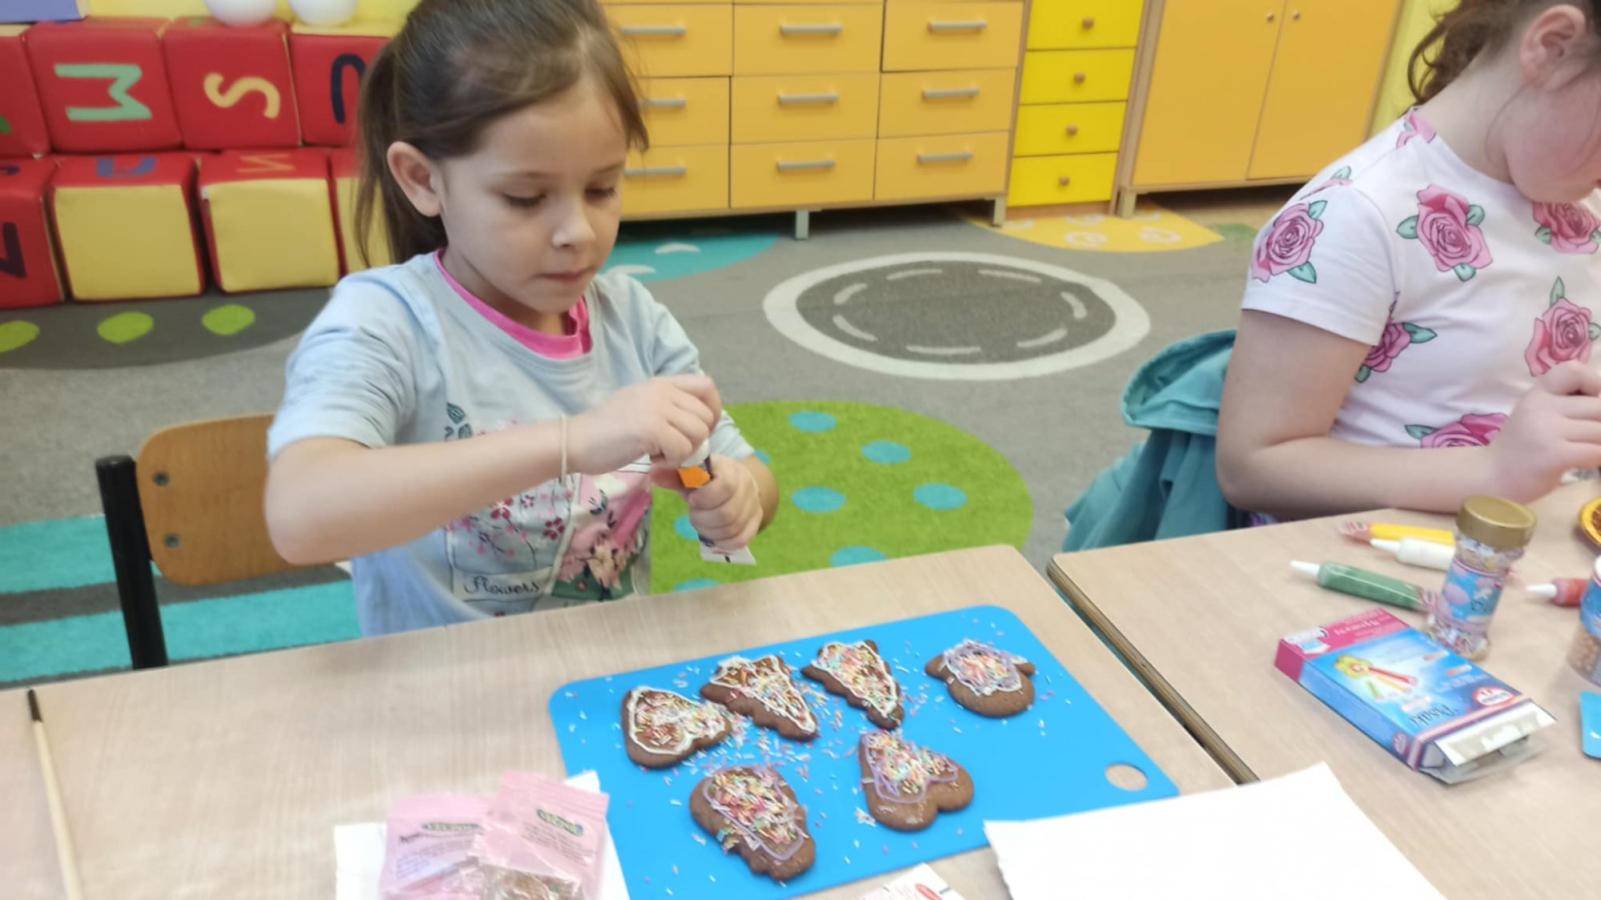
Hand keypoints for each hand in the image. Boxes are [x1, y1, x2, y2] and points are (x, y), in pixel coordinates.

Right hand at [566, 375, 721, 474]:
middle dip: (696, 440)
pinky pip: (682, 449)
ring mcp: (657, 407)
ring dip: (683, 452)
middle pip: (706, 416)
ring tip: (659, 454)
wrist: (575, 441)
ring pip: (698, 434)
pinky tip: (652, 459)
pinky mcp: (652, 428)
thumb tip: (698, 423)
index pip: (707, 386)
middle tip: (672, 449)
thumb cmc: (605, 430)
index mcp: (661, 383)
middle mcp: (662, 390)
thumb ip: (667, 407)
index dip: (712, 410)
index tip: (699, 431)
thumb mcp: (640, 406)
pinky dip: (671, 461)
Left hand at [667, 455, 761, 549]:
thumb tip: (654, 474)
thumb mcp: (691, 475)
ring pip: (732, 528)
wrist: (734, 484)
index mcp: (731, 470)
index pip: (725, 486)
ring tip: (701, 523)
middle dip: (703, 518)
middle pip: (727, 513)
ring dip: (710, 531)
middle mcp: (747, 487)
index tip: (692, 500)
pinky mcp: (755, 523)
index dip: (705, 498)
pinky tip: (713, 536)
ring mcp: (753, 506)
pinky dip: (723, 542)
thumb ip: (674, 476)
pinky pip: (741, 540)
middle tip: (694, 514)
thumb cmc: (708, 480)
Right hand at [1487, 362, 1600, 500]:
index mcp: (1538, 393)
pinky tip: (1586, 463)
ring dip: (1600, 444)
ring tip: (1586, 451)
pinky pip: (1595, 452)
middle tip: (1589, 438)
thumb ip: (1565, 405)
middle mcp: (1541, 406)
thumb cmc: (1521, 448)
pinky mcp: (1553, 454)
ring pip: (1600, 431)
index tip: (1592, 402)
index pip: (1574, 370)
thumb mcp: (1536, 415)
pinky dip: (1597, 459)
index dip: (1594, 383)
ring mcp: (1546, 430)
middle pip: (1599, 407)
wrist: (1491, 477)